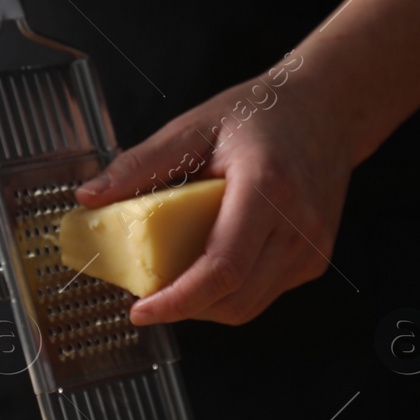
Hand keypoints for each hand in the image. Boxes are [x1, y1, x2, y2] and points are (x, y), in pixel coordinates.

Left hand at [75, 60, 353, 325]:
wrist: (328, 109)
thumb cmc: (264, 113)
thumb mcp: (195, 126)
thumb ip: (141, 163)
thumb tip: (91, 196)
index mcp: (266, 187)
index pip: (221, 267)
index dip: (178, 299)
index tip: (142, 309)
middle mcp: (296, 224)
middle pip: (234, 300)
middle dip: (184, 307)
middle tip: (148, 292)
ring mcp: (311, 247)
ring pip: (248, 306)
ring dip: (205, 303)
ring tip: (177, 276)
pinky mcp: (314, 259)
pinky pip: (264, 294)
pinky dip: (231, 291)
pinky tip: (213, 263)